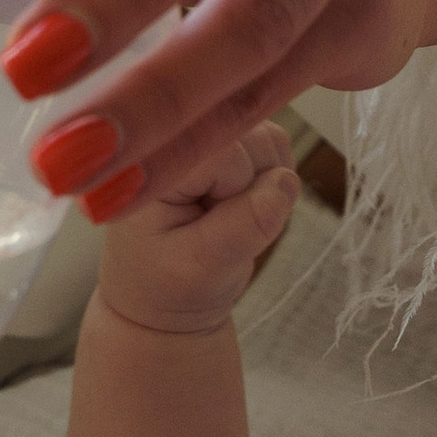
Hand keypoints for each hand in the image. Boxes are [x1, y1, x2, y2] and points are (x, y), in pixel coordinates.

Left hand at [88, 120, 299, 338]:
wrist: (162, 299)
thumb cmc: (169, 284)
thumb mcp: (201, 267)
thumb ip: (243, 227)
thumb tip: (285, 183)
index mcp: (152, 168)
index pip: (222, 151)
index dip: (237, 187)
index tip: (215, 222)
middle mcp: (173, 141)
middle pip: (250, 139)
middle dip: (254, 186)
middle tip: (221, 227)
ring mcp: (204, 138)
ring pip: (268, 140)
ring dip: (265, 184)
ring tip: (227, 220)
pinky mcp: (228, 146)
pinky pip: (274, 148)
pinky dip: (271, 182)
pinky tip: (240, 208)